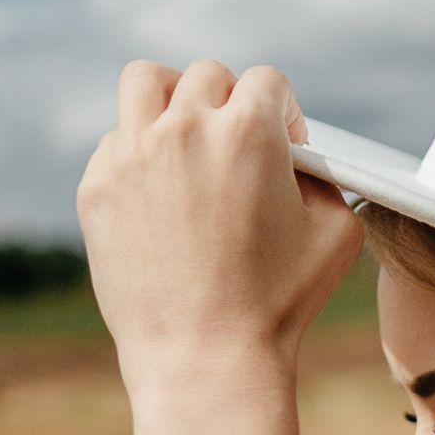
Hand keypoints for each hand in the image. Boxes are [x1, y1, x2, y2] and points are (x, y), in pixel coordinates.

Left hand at [77, 60, 356, 434]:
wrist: (206, 357)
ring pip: (146, 82)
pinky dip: (139, 154)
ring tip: (183, 132)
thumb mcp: (336, 231)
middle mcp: (186, 129)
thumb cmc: (279, 302)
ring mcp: (133, 154)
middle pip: (208, 76)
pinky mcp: (98, 187)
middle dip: (231, 106)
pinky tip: (159, 193)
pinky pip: (115, 142)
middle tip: (238, 149)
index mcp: (249, 131)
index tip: (285, 147)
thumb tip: (303, 162)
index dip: (284, 113)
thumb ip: (326, 178)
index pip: (267, 81)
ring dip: (170, 97)